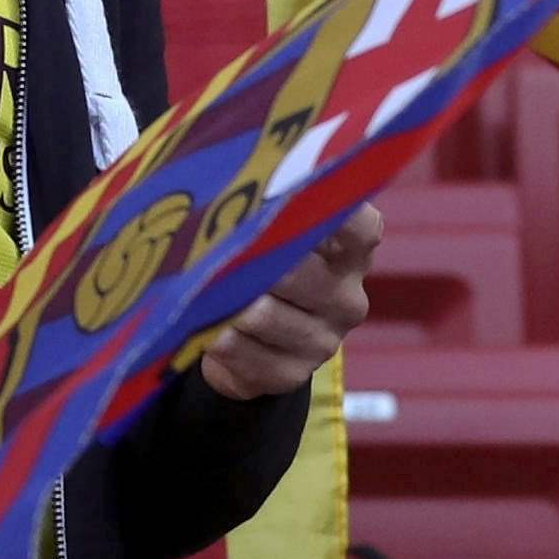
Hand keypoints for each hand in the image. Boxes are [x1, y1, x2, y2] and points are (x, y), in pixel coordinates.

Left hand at [198, 209, 380, 401]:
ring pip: (262, 314)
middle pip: (295, 271)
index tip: (289, 198)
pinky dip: (215, 336)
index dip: (328, 213)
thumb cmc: (263, 262)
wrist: (251, 338)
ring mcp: (322, 341)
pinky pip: (242, 353)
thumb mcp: (277, 229)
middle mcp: (347, 297)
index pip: (361, 228)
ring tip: (197, 284)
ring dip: (223, 300)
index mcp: (352, 253)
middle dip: (246, 259)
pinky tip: (202, 324)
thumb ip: (273, 203)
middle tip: (209, 244)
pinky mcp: (290, 374)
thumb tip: (242, 183)